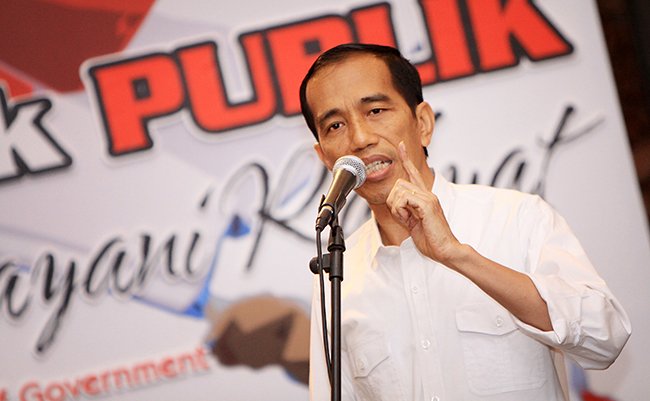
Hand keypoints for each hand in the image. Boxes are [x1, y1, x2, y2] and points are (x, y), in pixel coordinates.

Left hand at [386, 142, 460, 264]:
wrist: (446, 250)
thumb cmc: (432, 240)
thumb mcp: (414, 223)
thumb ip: (406, 211)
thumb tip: (396, 203)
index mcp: (425, 197)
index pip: (414, 173)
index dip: (406, 159)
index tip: (400, 145)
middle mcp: (427, 194)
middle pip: (399, 183)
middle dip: (393, 201)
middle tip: (403, 216)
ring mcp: (429, 198)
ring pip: (399, 191)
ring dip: (397, 208)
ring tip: (408, 220)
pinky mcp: (428, 205)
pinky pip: (404, 199)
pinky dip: (401, 211)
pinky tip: (410, 220)